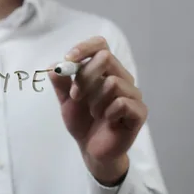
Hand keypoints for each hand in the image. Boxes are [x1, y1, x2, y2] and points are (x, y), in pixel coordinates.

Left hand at [49, 36, 147, 185]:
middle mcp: (122, 77)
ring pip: (112, 82)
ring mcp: (133, 94)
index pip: (100, 44)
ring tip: (94, 113)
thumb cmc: (82, 121)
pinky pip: (122, 103)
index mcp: (105, 70)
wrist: (92, 149)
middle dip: (85, 77)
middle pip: (105, 58)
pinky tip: (107, 121)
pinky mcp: (139, 112)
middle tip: (76, 96)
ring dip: (95, 101)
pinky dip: (107, 113)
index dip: (84, 48)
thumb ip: (61, 83)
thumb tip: (53, 66)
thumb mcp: (66, 101)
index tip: (68, 59)